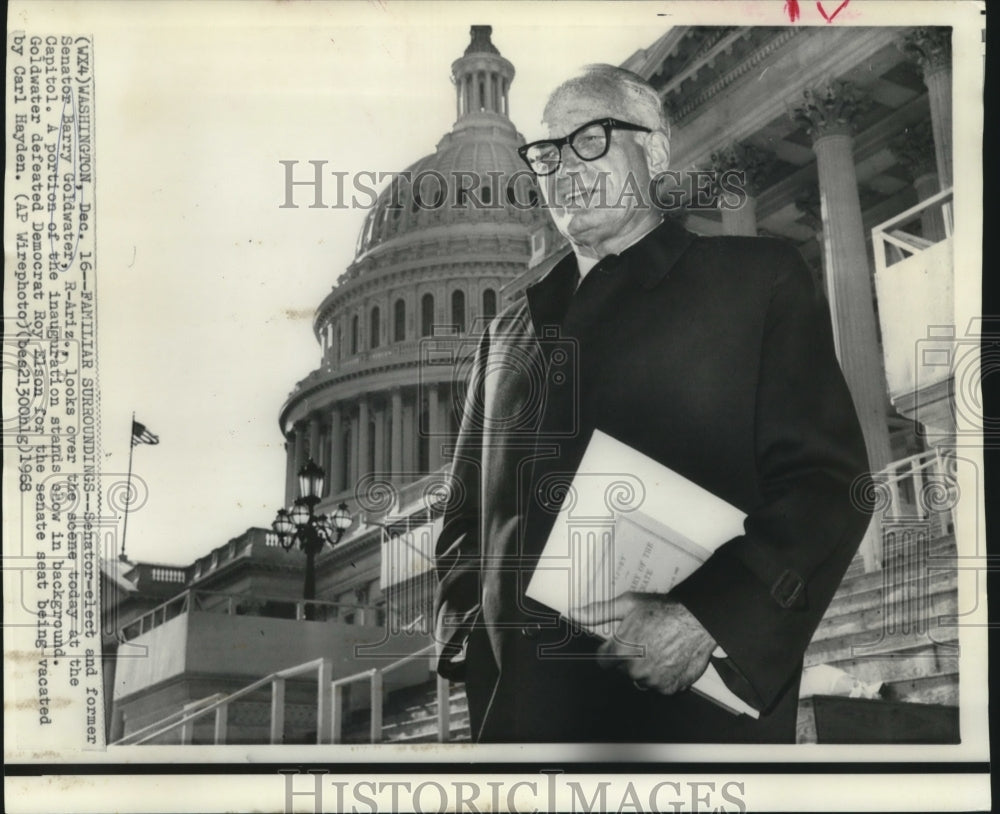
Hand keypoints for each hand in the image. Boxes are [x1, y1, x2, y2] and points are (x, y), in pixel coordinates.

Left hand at [574, 593, 716, 694]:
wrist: (698, 620)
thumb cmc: (664, 611)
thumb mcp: (628, 604)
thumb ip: (598, 612)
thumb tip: (575, 613)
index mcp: (621, 651)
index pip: (603, 661)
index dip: (612, 650)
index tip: (622, 642)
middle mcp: (635, 670)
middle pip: (623, 669)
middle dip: (629, 658)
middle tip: (645, 640)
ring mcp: (653, 681)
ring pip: (641, 679)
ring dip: (646, 668)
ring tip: (659, 648)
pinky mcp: (670, 688)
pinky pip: (659, 685)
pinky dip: (663, 675)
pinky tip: (669, 658)